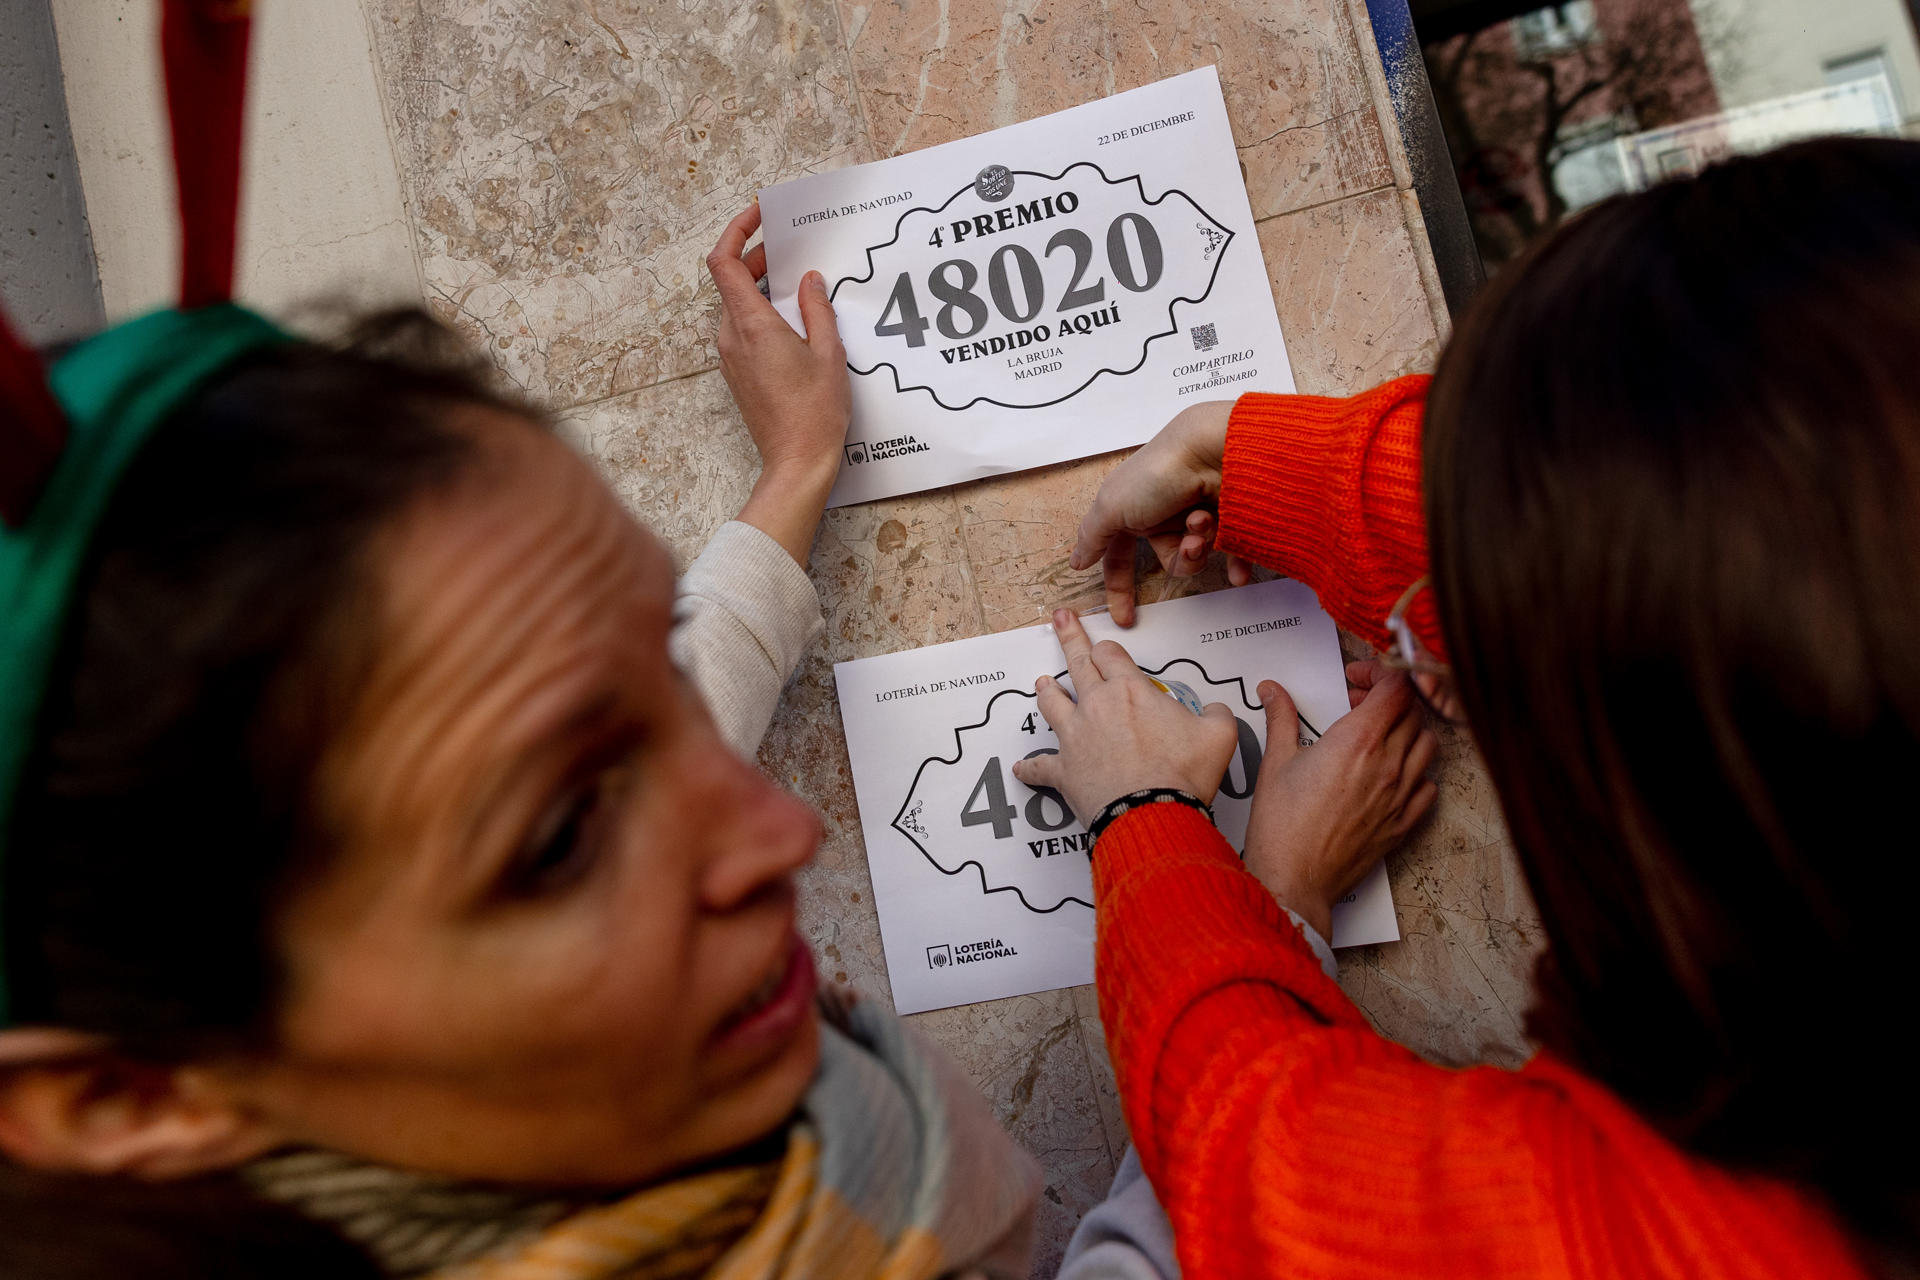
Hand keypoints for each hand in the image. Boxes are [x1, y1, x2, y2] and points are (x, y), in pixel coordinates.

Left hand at [707, 203, 850, 562]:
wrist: (796, 462)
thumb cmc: (814, 413)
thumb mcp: (828, 352)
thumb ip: (818, 309)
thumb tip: (810, 281)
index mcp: (751, 324)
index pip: (723, 261)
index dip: (736, 231)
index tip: (759, 216)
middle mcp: (732, 337)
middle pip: (730, 280)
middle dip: (757, 257)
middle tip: (791, 250)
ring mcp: (731, 357)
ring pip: (737, 305)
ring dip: (762, 287)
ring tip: (800, 284)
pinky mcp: (739, 374)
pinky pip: (744, 329)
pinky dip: (763, 313)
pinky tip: (795, 320)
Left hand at [1011, 609, 1239, 824]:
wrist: (1151, 814)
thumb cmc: (1182, 774)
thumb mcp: (1218, 736)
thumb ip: (1217, 715)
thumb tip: (1216, 710)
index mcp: (1130, 691)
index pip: (1111, 654)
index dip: (1106, 646)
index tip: (1102, 640)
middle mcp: (1097, 706)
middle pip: (1077, 664)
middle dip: (1069, 638)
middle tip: (1060, 619)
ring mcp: (1075, 737)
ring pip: (1051, 704)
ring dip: (1046, 691)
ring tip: (1041, 682)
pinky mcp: (1063, 771)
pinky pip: (1039, 767)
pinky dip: (1029, 768)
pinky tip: (1020, 768)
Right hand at [1068, 400, 1254, 624]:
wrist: (1212, 449)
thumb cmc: (1158, 473)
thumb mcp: (1111, 506)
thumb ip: (1092, 536)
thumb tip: (1076, 560)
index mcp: (1132, 510)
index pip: (1119, 555)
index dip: (1119, 586)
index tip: (1123, 618)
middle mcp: (1164, 512)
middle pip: (1167, 559)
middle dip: (1179, 558)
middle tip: (1189, 544)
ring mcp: (1196, 512)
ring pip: (1197, 556)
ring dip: (1201, 547)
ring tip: (1206, 523)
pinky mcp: (1228, 514)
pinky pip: (1232, 553)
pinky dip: (1234, 562)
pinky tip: (1238, 570)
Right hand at [1241, 660, 1438, 938]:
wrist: (1295, 880)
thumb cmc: (1281, 826)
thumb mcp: (1275, 762)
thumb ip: (1281, 717)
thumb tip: (1272, 689)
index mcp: (1357, 741)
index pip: (1395, 687)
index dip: (1379, 673)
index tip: (1355, 678)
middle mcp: (1388, 764)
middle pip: (1412, 710)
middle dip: (1388, 697)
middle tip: (1357, 703)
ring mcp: (1401, 794)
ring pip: (1428, 744)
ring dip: (1407, 730)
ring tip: (1378, 735)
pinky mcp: (1404, 823)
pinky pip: (1430, 786)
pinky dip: (1417, 771)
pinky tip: (1391, 774)